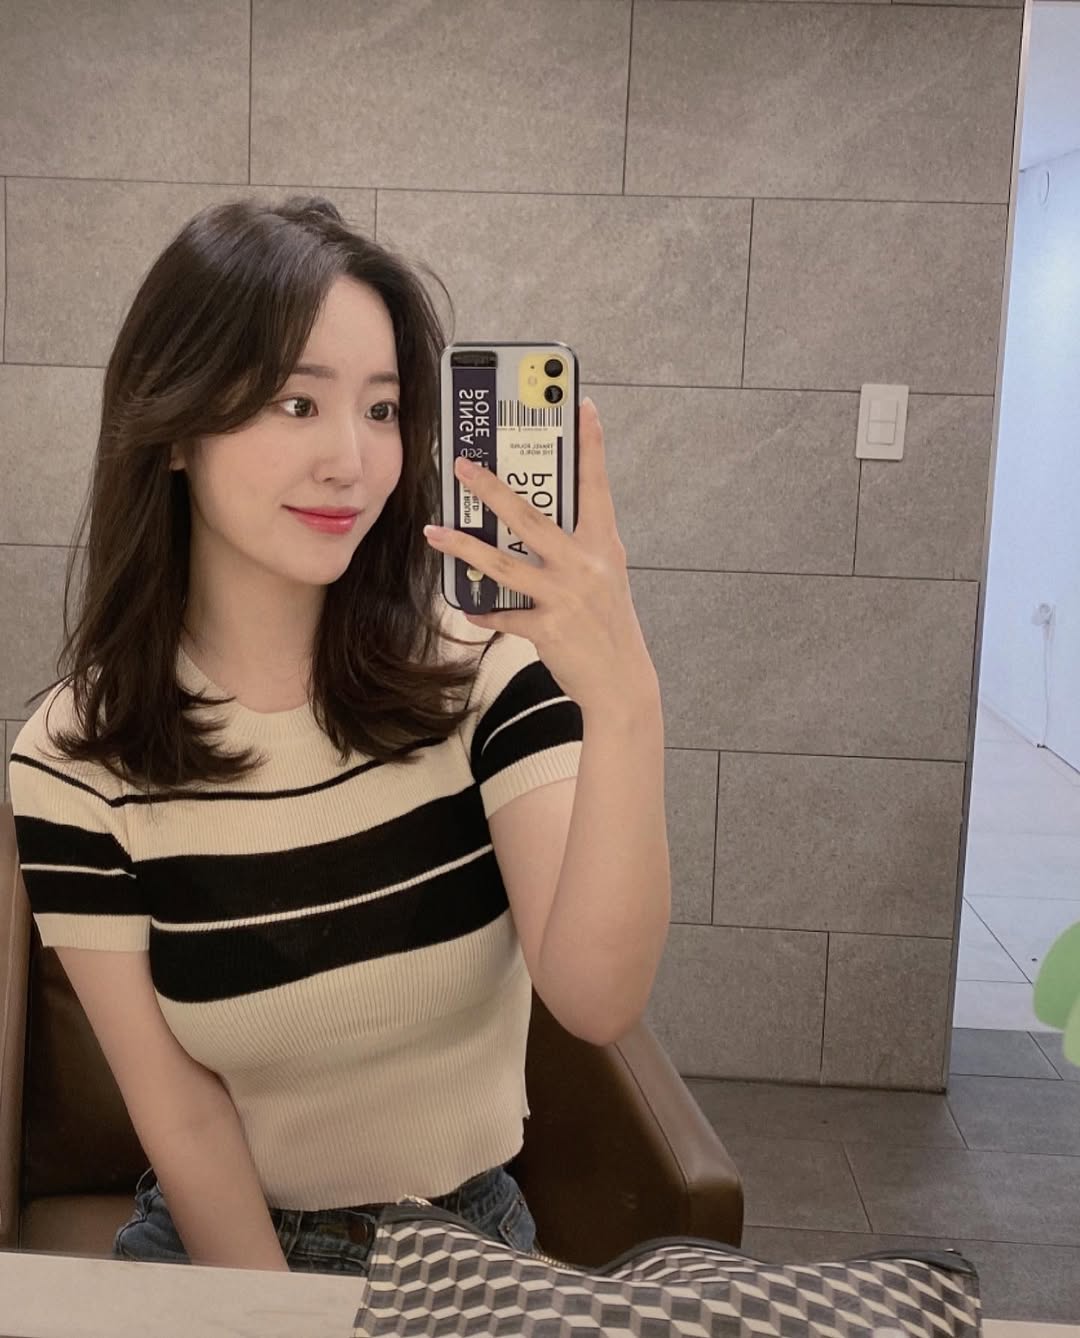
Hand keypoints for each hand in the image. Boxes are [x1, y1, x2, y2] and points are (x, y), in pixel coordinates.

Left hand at [423, 397, 657, 714]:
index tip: (582, 406)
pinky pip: (503, 615)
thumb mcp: (604, 578)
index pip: (596, 486)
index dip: (590, 446)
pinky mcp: (549, 629)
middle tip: (462, 465)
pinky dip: (483, 611)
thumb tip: (528, 524)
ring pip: (503, 564)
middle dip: (491, 488)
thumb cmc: (608, 626)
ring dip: (463, 547)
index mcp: (604, 545)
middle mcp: (586, 565)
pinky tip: (467, 606)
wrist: (623, 683)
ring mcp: (567, 597)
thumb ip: (576, 549)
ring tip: (433, 532)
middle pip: (530, 517)